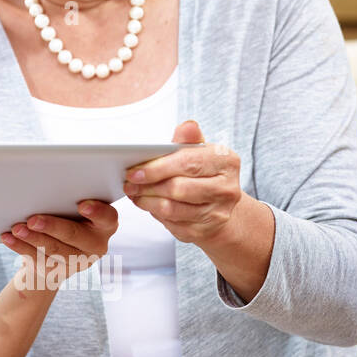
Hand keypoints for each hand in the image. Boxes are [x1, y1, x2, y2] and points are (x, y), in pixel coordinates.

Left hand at [0, 199, 118, 289]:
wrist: (55, 253)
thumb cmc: (66, 218)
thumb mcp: (72, 209)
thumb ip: (67, 201)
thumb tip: (40, 186)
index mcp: (105, 225)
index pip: (108, 217)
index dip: (97, 212)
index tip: (82, 205)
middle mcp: (96, 245)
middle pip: (74, 235)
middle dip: (52, 227)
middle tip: (32, 220)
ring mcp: (78, 261)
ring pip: (54, 250)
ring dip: (32, 238)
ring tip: (16, 229)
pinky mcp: (58, 271)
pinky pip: (37, 259)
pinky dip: (20, 246)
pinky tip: (8, 238)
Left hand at [122, 120, 241, 246]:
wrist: (218, 204)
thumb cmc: (202, 172)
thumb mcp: (197, 151)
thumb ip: (187, 140)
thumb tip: (188, 126)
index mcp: (226, 161)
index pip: (187, 163)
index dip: (156, 168)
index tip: (134, 171)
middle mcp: (227, 188)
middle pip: (178, 188)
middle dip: (147, 186)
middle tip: (129, 183)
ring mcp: (218, 212)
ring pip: (172, 208)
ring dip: (147, 201)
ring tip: (134, 193)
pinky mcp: (205, 230)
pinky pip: (173, 223)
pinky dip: (155, 214)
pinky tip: (147, 204)